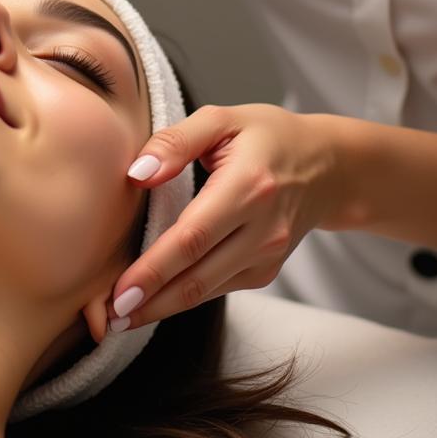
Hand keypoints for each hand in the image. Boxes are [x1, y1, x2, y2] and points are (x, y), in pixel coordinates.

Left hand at [107, 104, 341, 330]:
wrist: (327, 166)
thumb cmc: (267, 135)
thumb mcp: (221, 119)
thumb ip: (175, 142)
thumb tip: (137, 174)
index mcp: (249, 187)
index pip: (192, 237)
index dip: (154, 269)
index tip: (119, 291)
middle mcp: (263, 229)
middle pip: (198, 275)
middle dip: (151, 301)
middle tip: (109, 317)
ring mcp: (268, 255)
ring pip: (208, 290)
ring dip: (163, 307)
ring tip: (122, 316)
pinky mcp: (266, 269)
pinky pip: (220, 287)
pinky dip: (186, 297)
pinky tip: (156, 300)